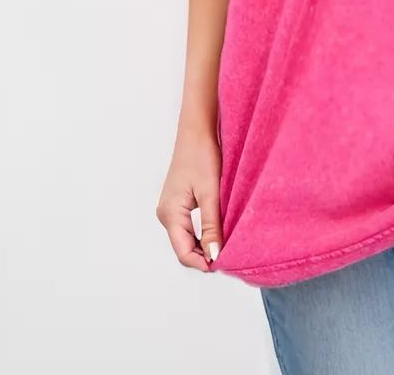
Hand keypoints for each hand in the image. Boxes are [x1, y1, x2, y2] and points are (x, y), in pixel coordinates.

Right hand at [156, 126, 223, 272]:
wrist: (197, 131)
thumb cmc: (202, 156)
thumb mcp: (210, 193)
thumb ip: (211, 226)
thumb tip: (214, 255)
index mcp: (170, 214)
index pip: (183, 252)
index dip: (203, 262)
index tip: (225, 263)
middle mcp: (166, 214)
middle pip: (183, 247)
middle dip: (203, 254)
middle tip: (228, 254)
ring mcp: (170, 208)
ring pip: (186, 237)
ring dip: (203, 243)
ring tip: (225, 242)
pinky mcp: (177, 202)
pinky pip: (188, 226)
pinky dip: (201, 231)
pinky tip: (217, 229)